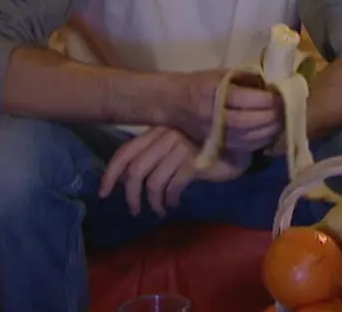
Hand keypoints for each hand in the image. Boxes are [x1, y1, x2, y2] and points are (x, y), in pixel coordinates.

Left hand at [98, 126, 249, 215]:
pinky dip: (169, 200)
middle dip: (132, 196)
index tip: (104, 193)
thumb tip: (126, 179)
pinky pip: (172, 187)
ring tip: (160, 210)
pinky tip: (174, 204)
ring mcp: (180, 147)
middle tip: (136, 211)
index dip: (111, 174)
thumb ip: (153, 156)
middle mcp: (166, 135)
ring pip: (153, 183)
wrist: (237, 149)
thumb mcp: (173, 148)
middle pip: (135, 171)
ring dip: (153, 202)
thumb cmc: (203, 149)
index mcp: (156, 130)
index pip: (125, 152)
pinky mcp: (193, 162)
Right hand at [175, 69, 281, 151]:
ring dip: (268, 131)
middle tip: (286, 111)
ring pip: (246, 138)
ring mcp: (214, 133)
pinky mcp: (216, 144)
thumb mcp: (220, 74)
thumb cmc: (200, 84)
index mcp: (213, 92)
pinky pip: (242, 147)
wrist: (173, 103)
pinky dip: (259, 142)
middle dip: (271, 117)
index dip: (266, 99)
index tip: (281, 95)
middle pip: (248, 122)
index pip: (244, 99)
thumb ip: (245, 78)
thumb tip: (271, 83)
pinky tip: (269, 134)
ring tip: (281, 122)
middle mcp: (213, 115)